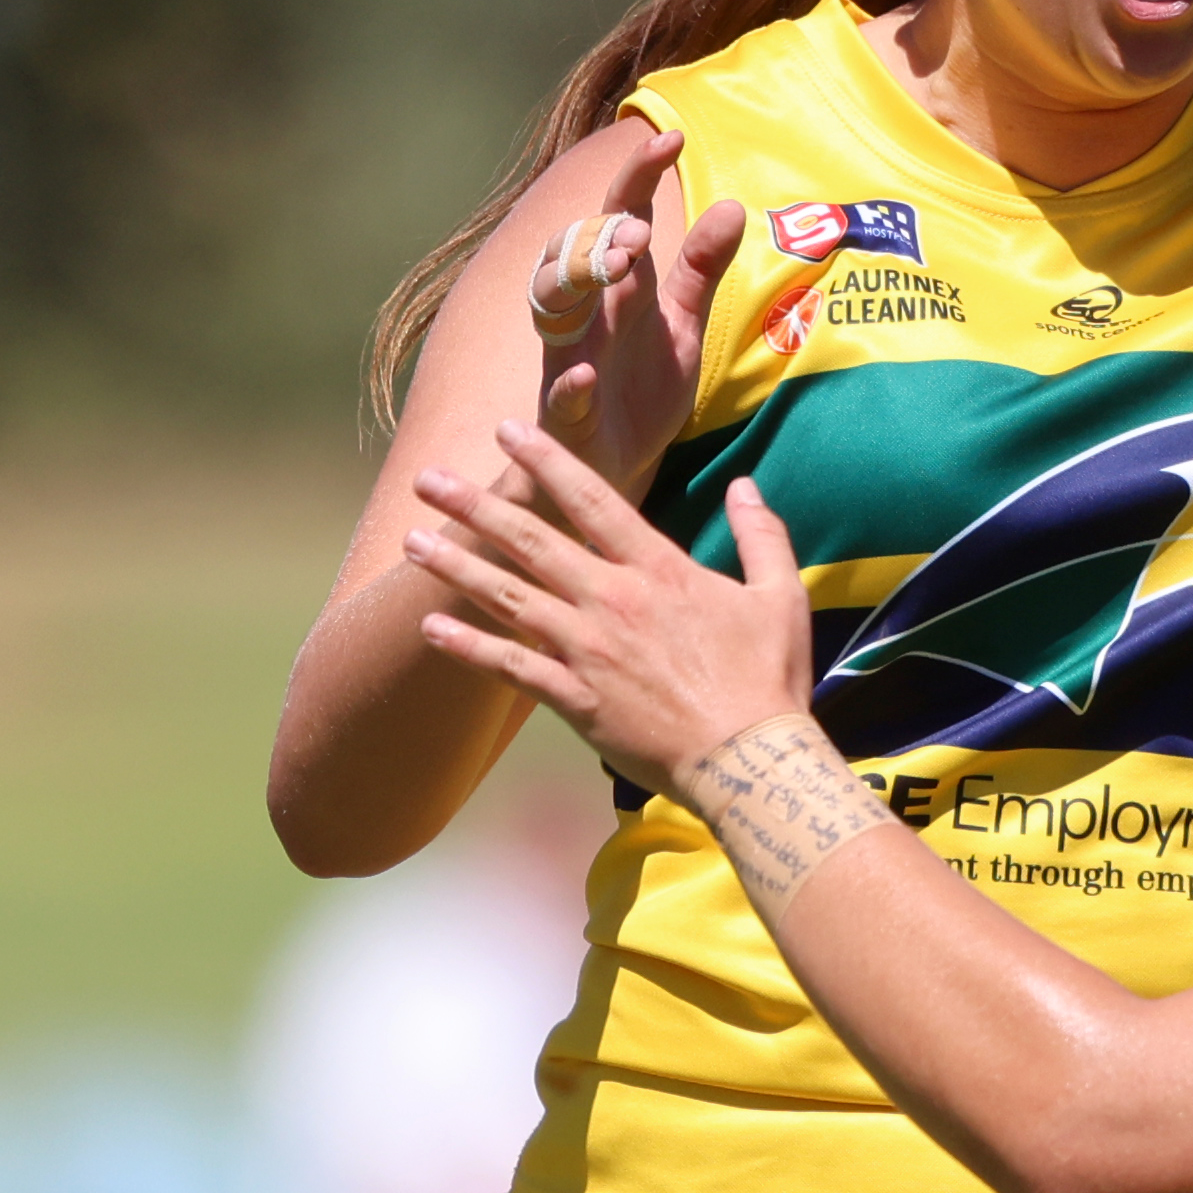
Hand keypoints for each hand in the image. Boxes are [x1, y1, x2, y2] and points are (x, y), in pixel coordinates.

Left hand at [407, 415, 816, 792]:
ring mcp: (589, 651)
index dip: (547, 461)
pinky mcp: (575, 699)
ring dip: (457, 567)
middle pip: (532, 540)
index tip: (510, 430)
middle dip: (476, 505)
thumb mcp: (780, 596)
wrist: (749, 761)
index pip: (593, 500)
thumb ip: (760, 534)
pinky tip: (430, 627)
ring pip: (509, 597)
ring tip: (412, 540)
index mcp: (660, 570)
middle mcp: (614, 601)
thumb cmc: (768, 680)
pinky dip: (469, 648)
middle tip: (429, 479)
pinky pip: (511, 667)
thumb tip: (747, 485)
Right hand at [514, 182, 754, 496]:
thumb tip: (732, 205)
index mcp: (619, 289)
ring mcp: (570, 363)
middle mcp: (588, 317)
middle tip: (638, 229)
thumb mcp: (683, 325)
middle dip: (602, 232)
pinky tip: (585, 374)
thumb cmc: (642, 391)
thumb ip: (701, 269)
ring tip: (616, 263)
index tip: (672, 139)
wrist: (613, 470)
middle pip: (575, 253)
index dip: (640, 178)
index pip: (620, 218)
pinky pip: (559, 396)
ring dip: (576, 282)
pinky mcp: (567, 418)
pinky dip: (569, 384)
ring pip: (552, 310)